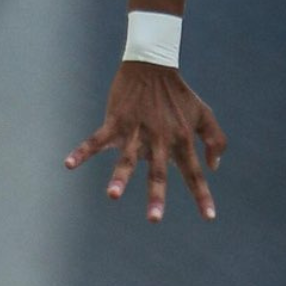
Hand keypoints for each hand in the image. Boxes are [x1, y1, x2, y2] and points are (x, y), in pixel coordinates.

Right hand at [65, 61, 227, 221]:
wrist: (153, 66)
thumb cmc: (179, 95)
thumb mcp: (204, 114)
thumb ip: (216, 140)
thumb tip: (213, 168)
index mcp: (182, 140)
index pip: (194, 172)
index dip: (202, 194)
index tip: (210, 217)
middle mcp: (161, 138)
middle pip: (159, 171)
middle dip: (156, 195)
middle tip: (154, 219)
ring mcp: (137, 130)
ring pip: (128, 157)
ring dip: (120, 176)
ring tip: (113, 195)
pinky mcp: (116, 120)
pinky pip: (97, 139)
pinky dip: (83, 151)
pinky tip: (69, 164)